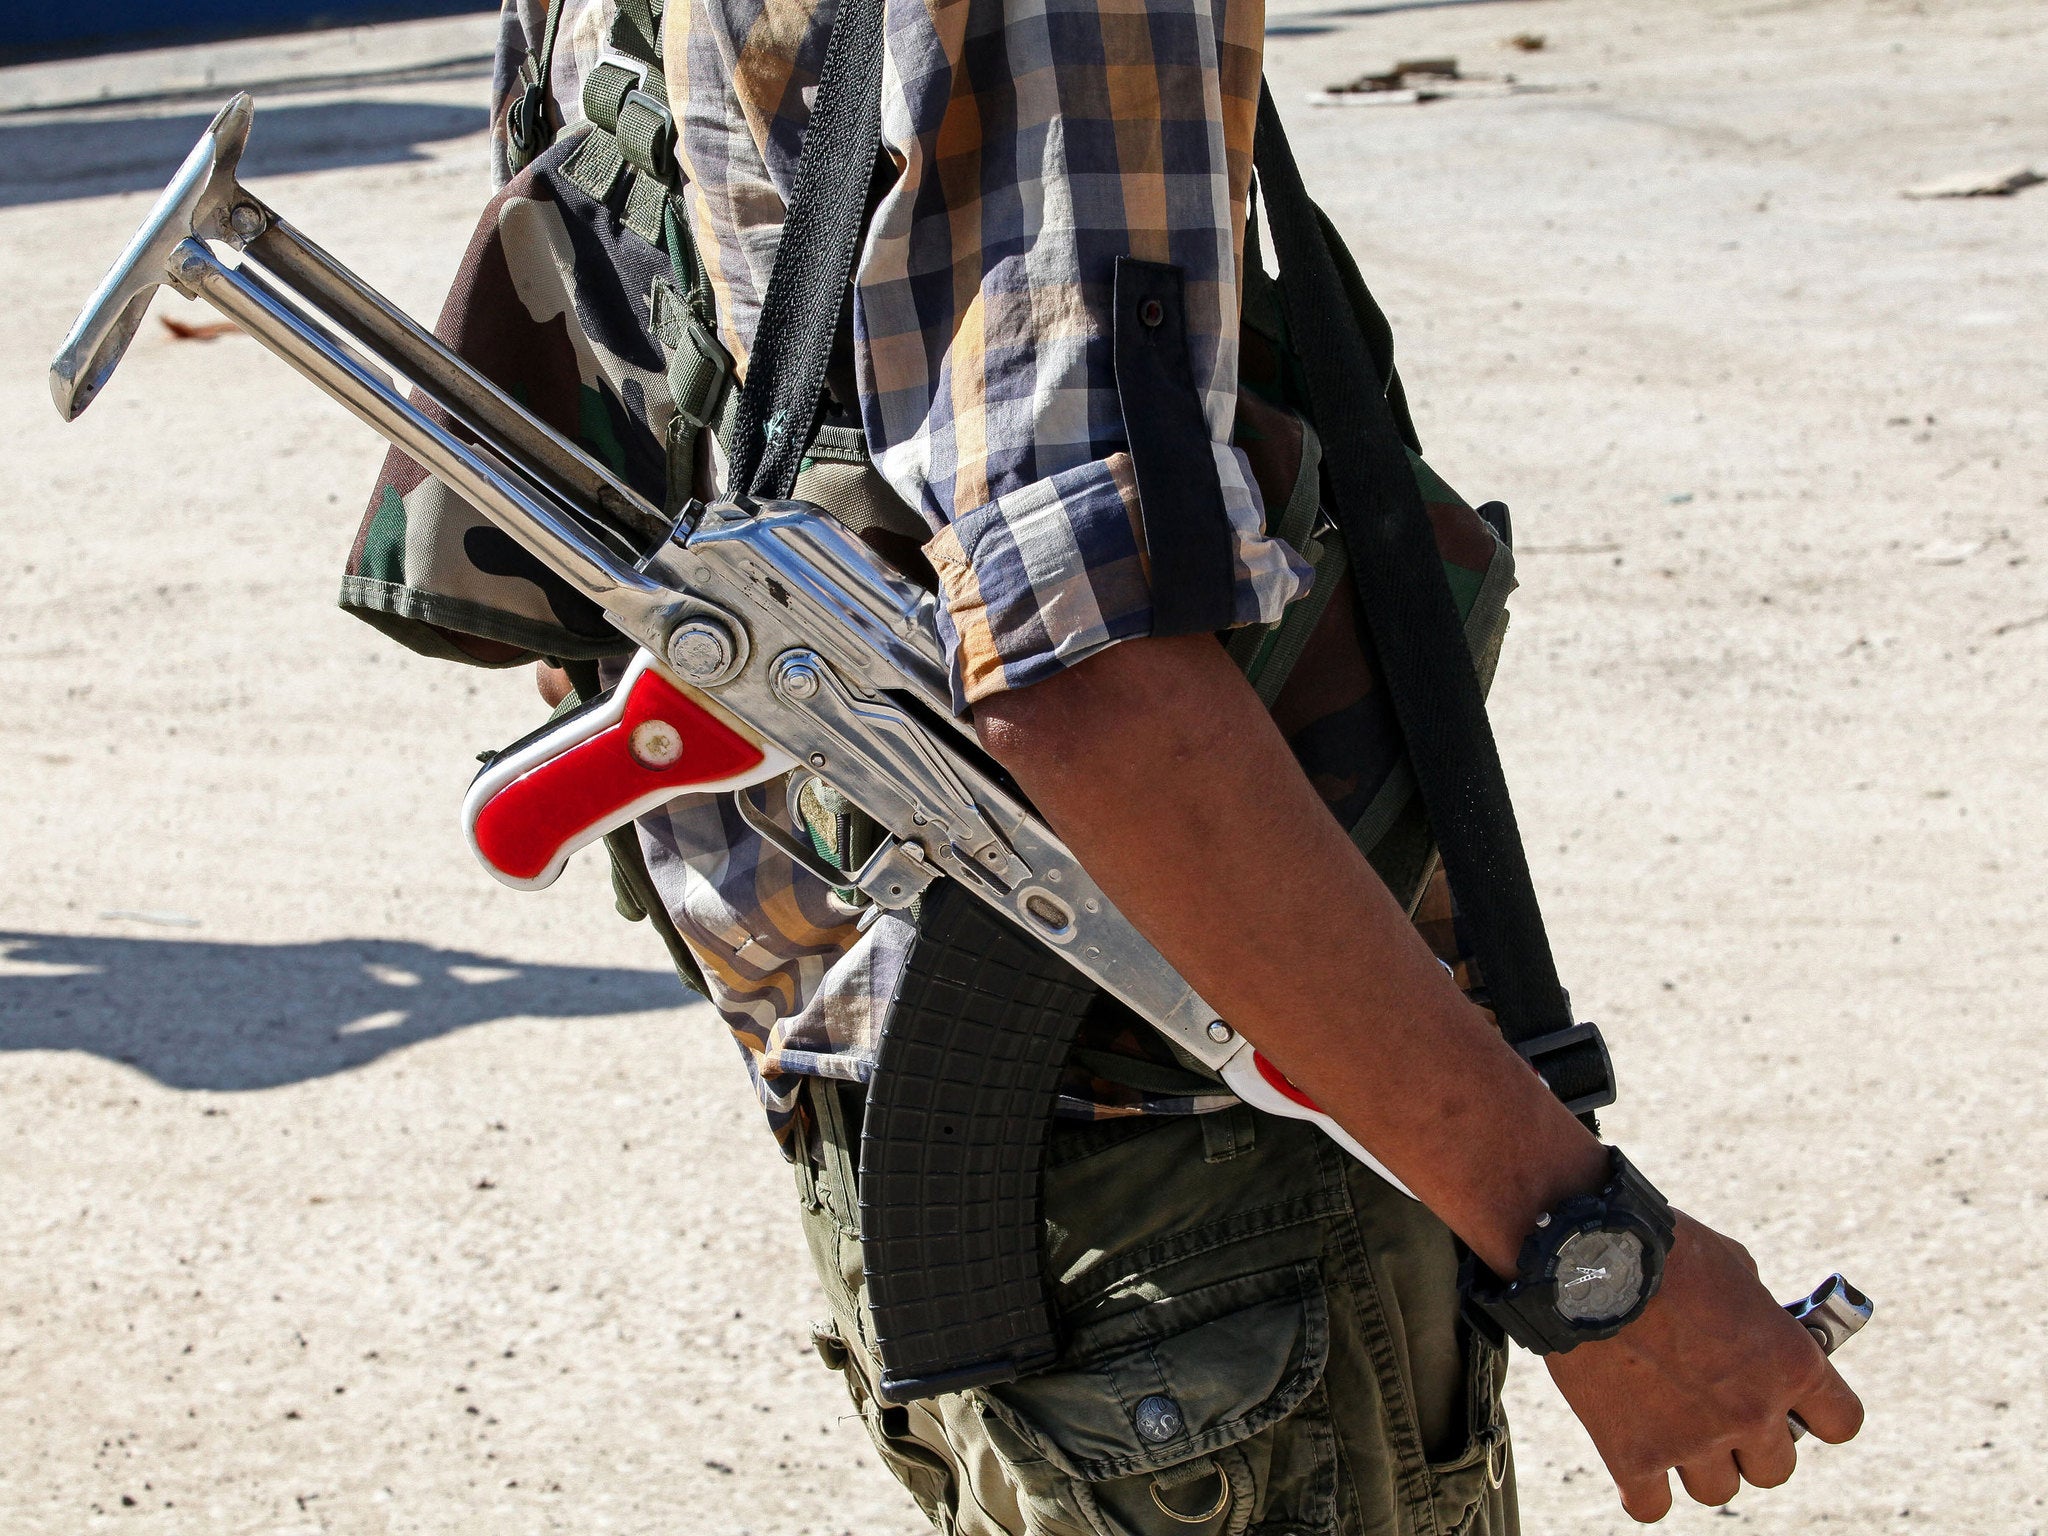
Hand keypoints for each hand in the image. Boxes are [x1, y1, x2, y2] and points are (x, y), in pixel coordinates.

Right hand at [1547, 1212, 1864, 1520]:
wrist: (1585, 1255)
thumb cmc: (1661, 1246)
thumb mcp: (1733, 1264)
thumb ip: (1756, 1310)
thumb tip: (1756, 1328)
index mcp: (1790, 1362)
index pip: (1841, 1422)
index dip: (1816, 1413)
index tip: (1790, 1402)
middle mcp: (1751, 1411)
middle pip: (1776, 1469)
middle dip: (1750, 1442)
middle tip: (1716, 1409)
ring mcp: (1693, 1440)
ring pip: (1718, 1490)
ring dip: (1700, 1464)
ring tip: (1669, 1425)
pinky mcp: (1633, 1455)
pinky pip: (1651, 1506)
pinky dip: (1644, 1487)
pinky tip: (1634, 1456)